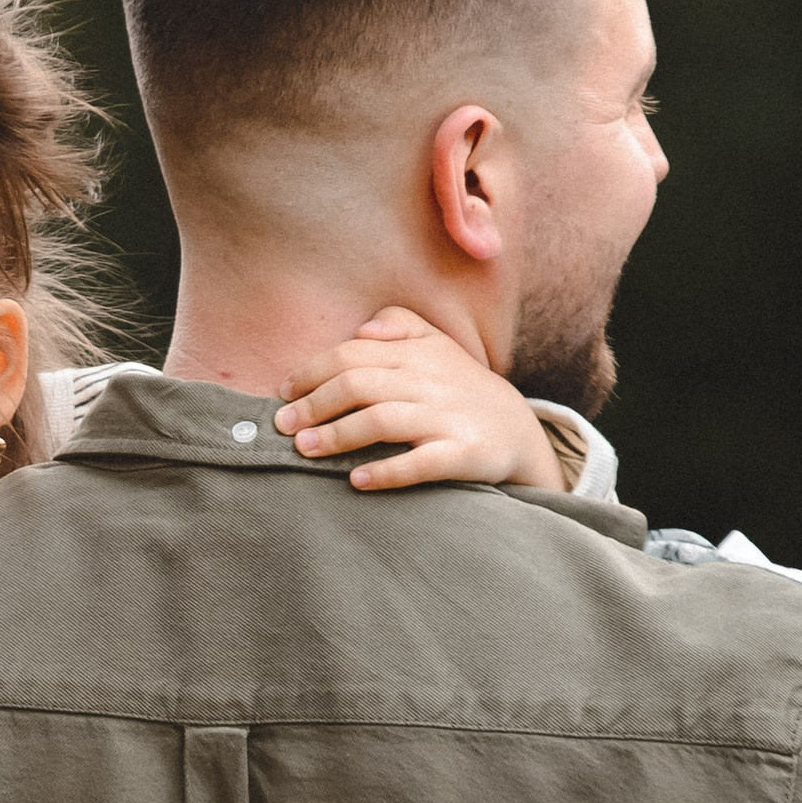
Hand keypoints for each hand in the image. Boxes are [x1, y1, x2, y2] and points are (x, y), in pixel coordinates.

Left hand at [274, 308, 562, 492]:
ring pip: (381, 421)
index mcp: (418, 352)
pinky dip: (386, 471)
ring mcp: (448, 418)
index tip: (284, 393)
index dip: (312, 371)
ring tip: (304, 450)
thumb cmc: (460, 388)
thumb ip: (400, 323)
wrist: (518, 432)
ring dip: (337, 436)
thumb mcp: (437, 344)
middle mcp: (431, 380)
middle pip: (359, 384)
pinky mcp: (465, 454)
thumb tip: (362, 328)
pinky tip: (356, 480)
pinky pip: (421, 463)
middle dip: (314, 405)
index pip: (352, 354)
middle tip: (283, 426)